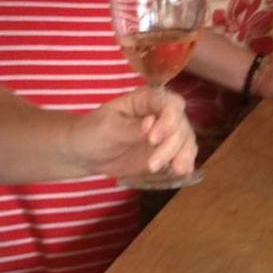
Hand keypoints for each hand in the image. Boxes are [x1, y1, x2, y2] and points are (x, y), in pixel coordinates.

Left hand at [69, 85, 197, 181]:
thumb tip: (151, 124)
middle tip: (153, 165)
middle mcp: (161, 114)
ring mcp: (166, 133)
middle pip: (180, 124)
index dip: (168, 119)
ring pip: (186, 140)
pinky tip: (183, 173)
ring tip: (175, 171)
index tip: (153, 139)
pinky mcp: (166, 151)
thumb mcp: (107, 128)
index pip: (169, 103)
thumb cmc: (92, 133)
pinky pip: (183, 154)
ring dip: (183, 155)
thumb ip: (130, 128)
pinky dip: (186, 162)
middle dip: (171, 145)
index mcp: (146, 100)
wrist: (86, 154)